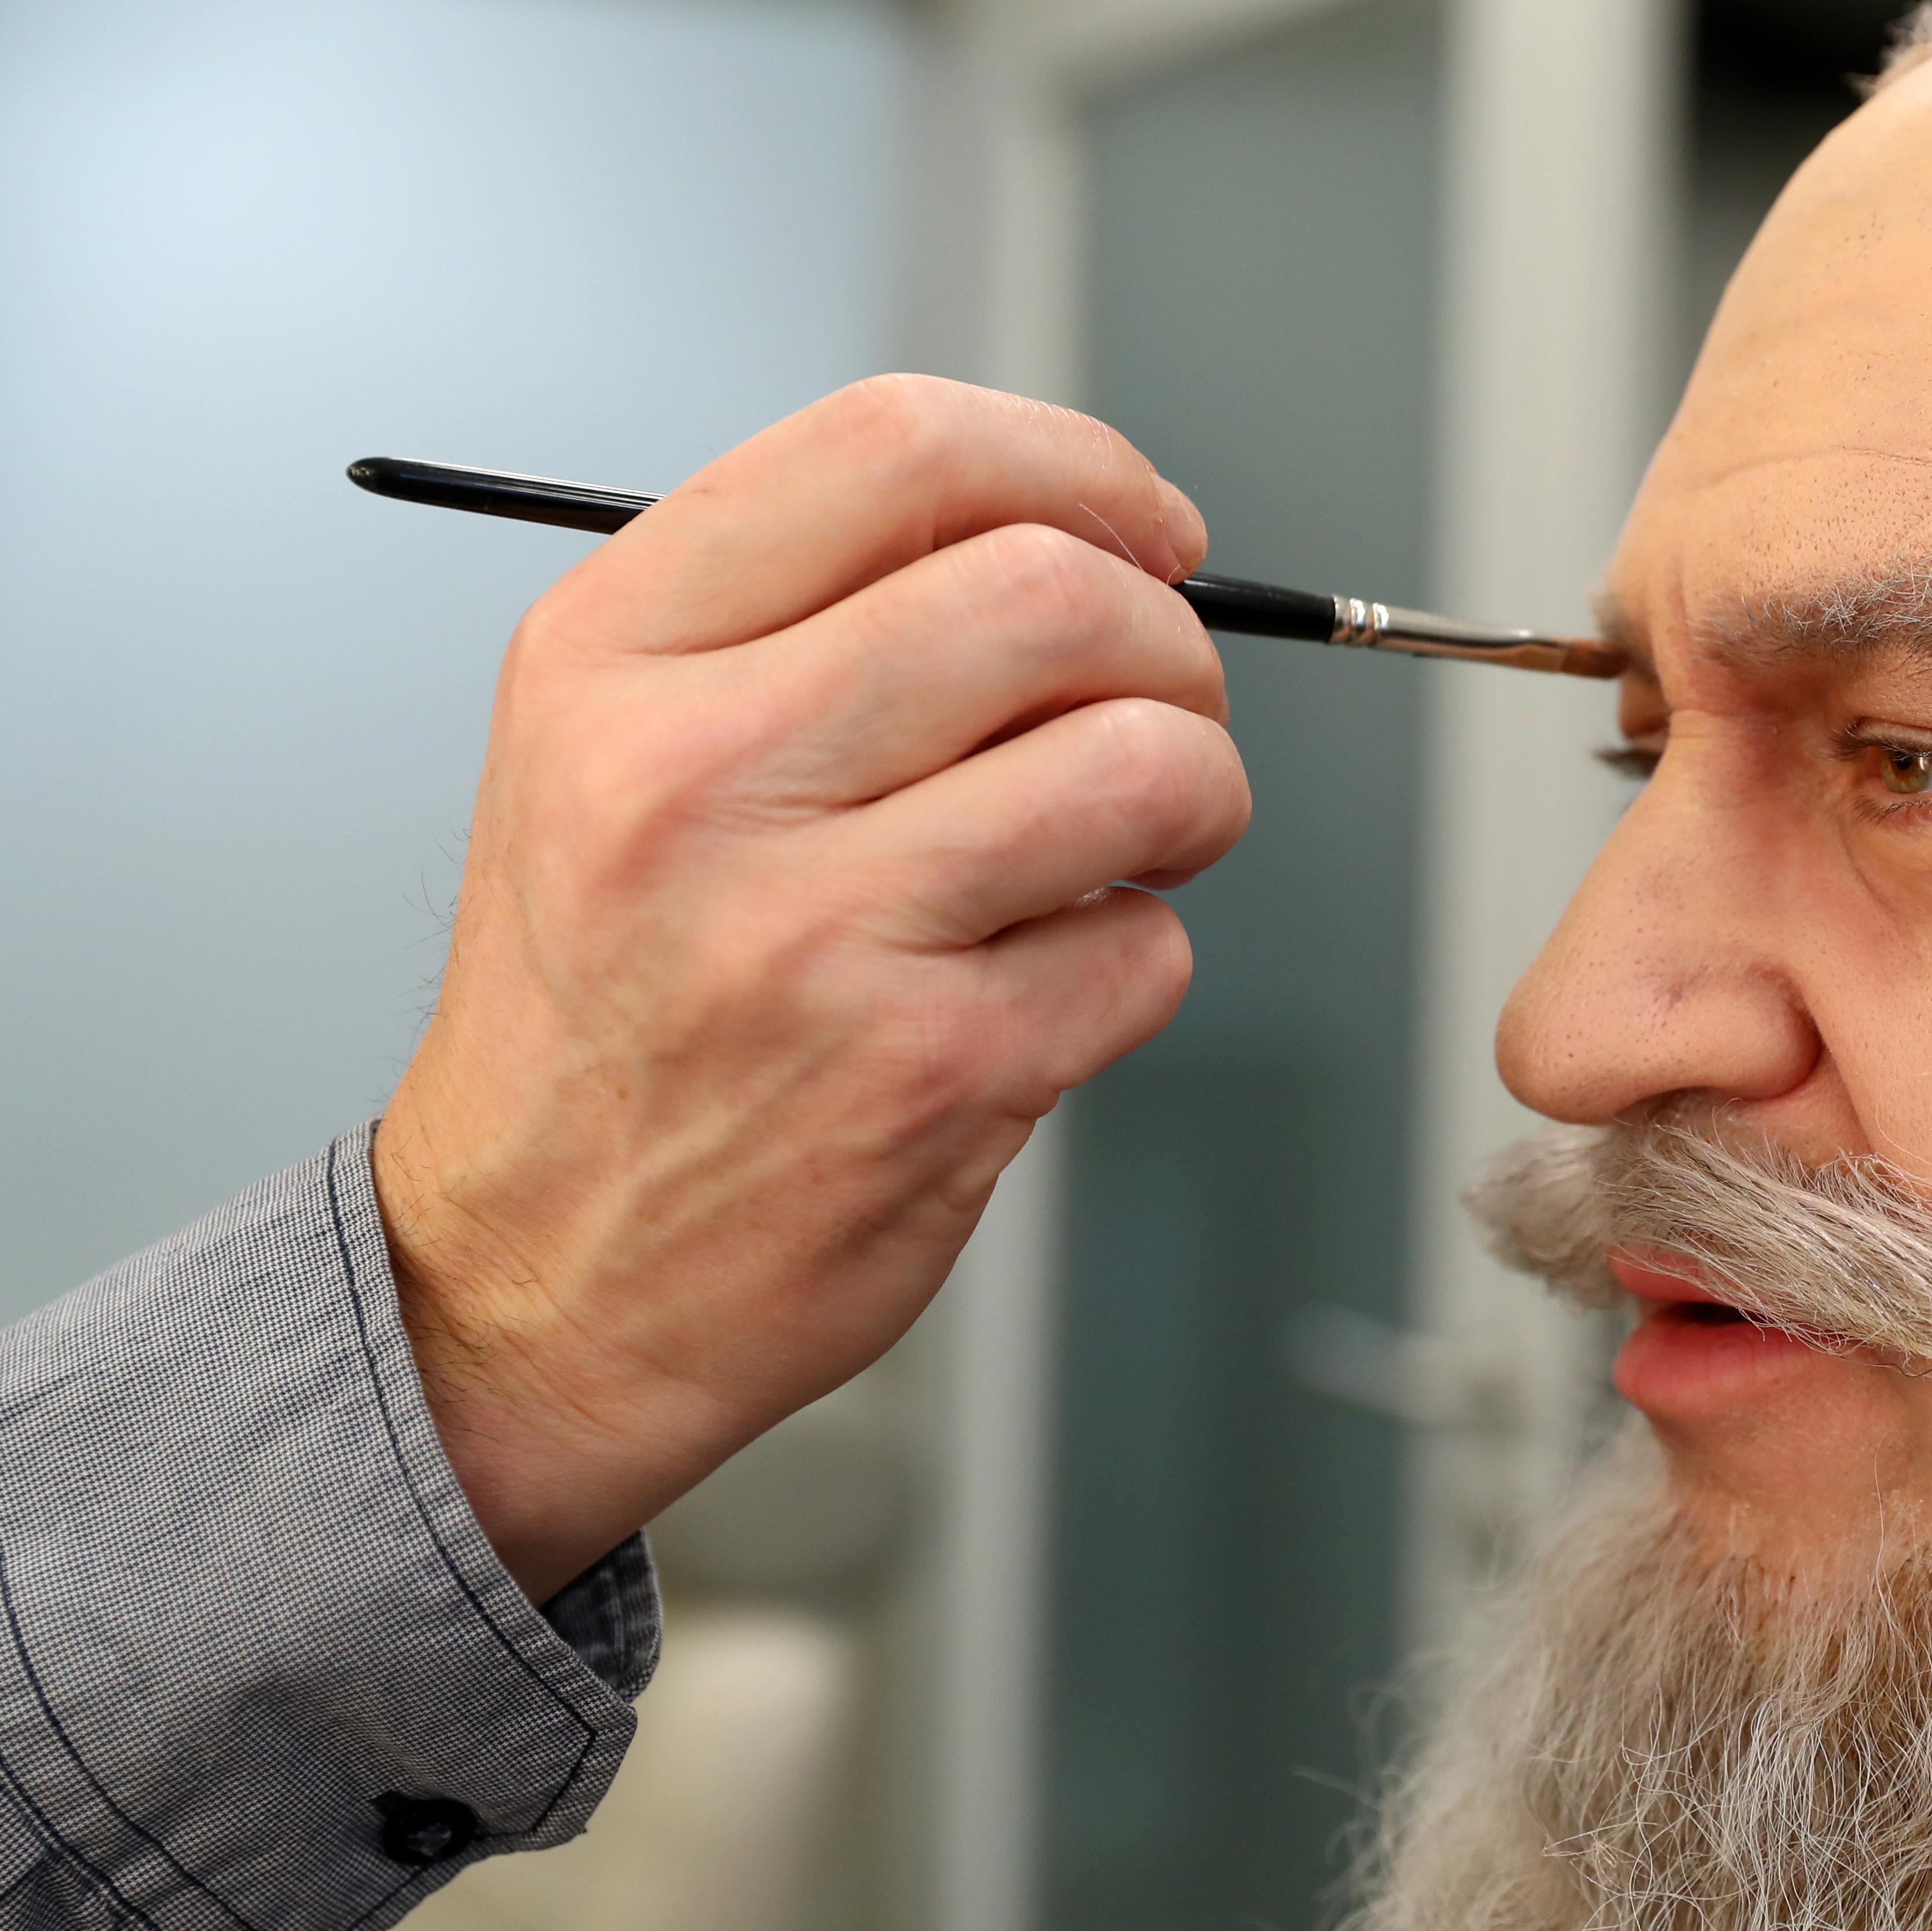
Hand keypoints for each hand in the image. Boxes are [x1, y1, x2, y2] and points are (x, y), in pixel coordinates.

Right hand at [375, 376, 1248, 1598]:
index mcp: (614, 659)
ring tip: (1139, 839)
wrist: (531, 1277)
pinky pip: (1147, 948)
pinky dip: (1137, 957)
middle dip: (1169, 641)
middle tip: (1162, 703)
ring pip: (1143, 764)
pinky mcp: (934, 1073)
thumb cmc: (608, 1002)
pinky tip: (1046, 984)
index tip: (1150, 531)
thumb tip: (1081, 532)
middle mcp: (701, 777)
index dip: (1081, 467)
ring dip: (1195, 793)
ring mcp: (819, 932)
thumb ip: (809, 614)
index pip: (897, 448)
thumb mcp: (614, 751)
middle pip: (1053, 591)